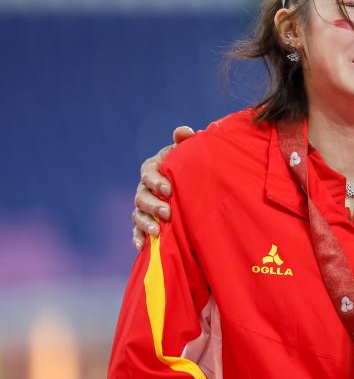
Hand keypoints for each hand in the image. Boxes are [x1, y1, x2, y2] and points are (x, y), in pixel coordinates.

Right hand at [131, 126, 194, 249]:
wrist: (191, 181)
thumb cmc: (189, 164)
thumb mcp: (188, 151)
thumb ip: (185, 141)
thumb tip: (182, 131)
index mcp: (152, 168)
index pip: (148, 173)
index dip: (156, 181)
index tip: (169, 190)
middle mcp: (144, 187)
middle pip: (142, 197)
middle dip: (153, 205)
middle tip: (167, 213)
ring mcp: (143, 205)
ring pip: (138, 214)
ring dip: (145, 223)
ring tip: (156, 231)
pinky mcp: (145, 221)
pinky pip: (137, 230)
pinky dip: (138, 238)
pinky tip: (142, 247)